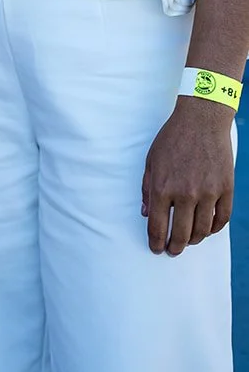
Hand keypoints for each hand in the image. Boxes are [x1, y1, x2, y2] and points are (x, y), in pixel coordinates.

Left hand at [141, 96, 234, 254]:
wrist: (201, 120)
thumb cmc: (172, 138)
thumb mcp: (151, 160)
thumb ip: (147, 188)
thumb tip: (146, 212)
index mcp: (163, 187)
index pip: (158, 226)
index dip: (156, 242)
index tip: (156, 249)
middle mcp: (185, 193)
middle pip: (181, 234)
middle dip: (175, 247)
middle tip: (172, 250)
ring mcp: (208, 192)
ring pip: (203, 230)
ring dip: (194, 240)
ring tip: (189, 241)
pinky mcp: (225, 189)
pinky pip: (222, 219)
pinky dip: (215, 229)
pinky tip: (208, 229)